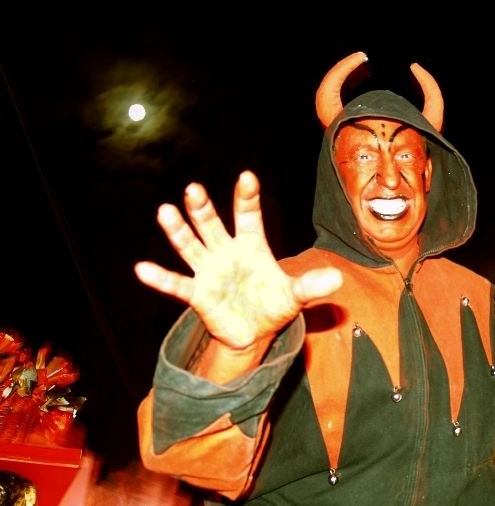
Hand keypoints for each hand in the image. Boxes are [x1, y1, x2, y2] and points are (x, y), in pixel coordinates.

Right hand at [135, 170, 341, 350]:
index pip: (248, 215)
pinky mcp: (198, 294)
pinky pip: (177, 284)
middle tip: (193, 189)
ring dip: (178, 231)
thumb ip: (311, 285)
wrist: (254, 333)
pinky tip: (142, 269)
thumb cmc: (273, 305)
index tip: (247, 177)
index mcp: (252, 245)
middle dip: (202, 208)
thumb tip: (338, 279)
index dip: (247, 197)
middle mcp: (226, 251)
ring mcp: (209, 270)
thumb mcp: (296, 296)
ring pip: (191, 246)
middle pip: (212, 225)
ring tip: (165, 212)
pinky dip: (160, 278)